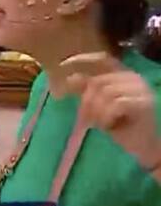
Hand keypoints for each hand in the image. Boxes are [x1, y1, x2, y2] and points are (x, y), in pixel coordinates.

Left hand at [63, 53, 159, 169]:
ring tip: (103, 124)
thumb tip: (70, 78)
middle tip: (88, 120)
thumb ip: (86, 90)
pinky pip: (115, 105)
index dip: (81, 59)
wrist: (144, 146)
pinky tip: (111, 126)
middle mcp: (133, 78)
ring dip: (96, 112)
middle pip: (98, 81)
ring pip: (105, 93)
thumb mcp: (98, 106)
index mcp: (123, 74)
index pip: (102, 58)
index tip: (61, 66)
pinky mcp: (144, 103)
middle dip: (86, 103)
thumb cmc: (121, 126)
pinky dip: (107, 117)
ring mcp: (141, 89)